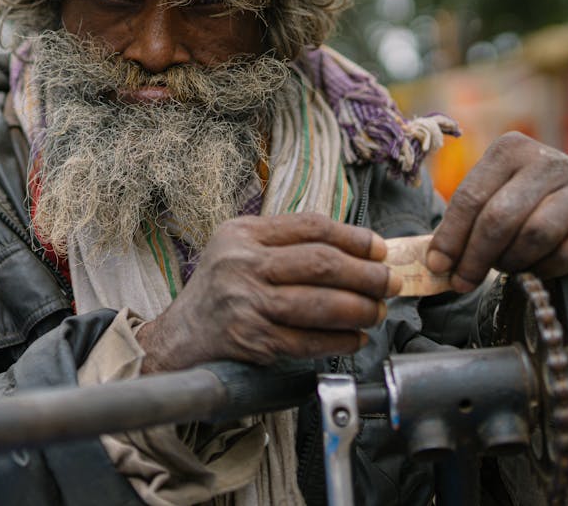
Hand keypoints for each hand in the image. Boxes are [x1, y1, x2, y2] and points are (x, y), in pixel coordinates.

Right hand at [137, 213, 400, 373]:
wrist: (178, 339)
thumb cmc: (218, 293)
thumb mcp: (239, 251)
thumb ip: (284, 243)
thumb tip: (354, 249)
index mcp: (242, 234)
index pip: (310, 227)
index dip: (353, 237)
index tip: (380, 250)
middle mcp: (242, 264)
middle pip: (320, 263)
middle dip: (366, 275)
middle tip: (389, 283)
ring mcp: (246, 302)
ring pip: (319, 303)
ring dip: (359, 309)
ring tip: (376, 312)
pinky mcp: (252, 339)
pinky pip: (309, 339)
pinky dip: (339, 340)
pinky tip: (354, 339)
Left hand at [427, 132, 567, 338]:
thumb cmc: (523, 216)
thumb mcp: (491, 207)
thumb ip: (463, 226)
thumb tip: (435, 262)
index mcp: (511, 148)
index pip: (471, 195)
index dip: (451, 236)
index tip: (437, 266)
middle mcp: (550, 159)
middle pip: (500, 216)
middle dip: (475, 256)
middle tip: (463, 281)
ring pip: (534, 235)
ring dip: (512, 261)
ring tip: (505, 268)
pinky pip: (567, 254)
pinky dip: (545, 269)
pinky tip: (537, 268)